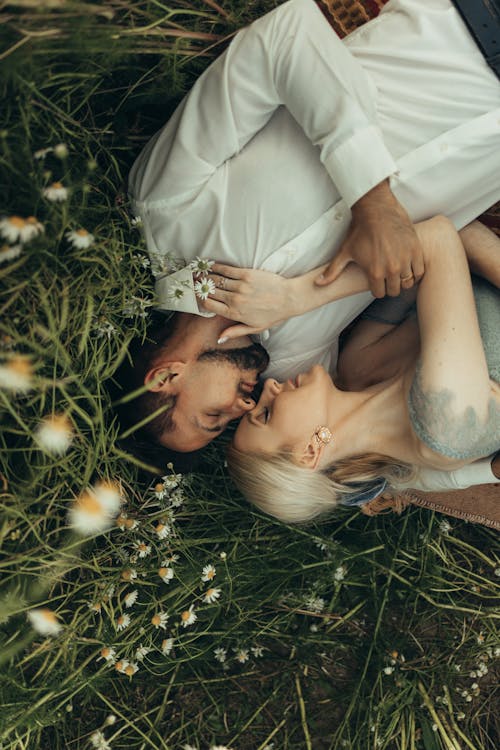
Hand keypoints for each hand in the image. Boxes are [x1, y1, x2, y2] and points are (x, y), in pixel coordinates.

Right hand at [199, 263, 292, 340]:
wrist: (289, 299)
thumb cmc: (273, 315)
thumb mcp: (254, 328)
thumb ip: (235, 332)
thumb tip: (219, 339)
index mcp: (235, 314)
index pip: (210, 306)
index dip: (200, 299)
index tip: (196, 295)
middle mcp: (235, 300)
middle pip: (210, 291)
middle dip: (199, 286)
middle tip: (192, 282)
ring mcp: (240, 286)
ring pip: (216, 280)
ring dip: (204, 276)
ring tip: (197, 273)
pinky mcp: (247, 274)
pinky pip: (226, 269)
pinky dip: (215, 267)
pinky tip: (209, 265)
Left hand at [315, 181, 424, 297]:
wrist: (376, 209)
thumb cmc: (359, 230)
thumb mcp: (345, 251)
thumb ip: (332, 271)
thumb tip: (318, 284)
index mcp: (375, 273)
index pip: (380, 293)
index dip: (377, 288)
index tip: (376, 281)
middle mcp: (392, 269)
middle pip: (395, 290)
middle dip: (390, 285)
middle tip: (387, 276)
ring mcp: (406, 259)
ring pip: (408, 282)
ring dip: (403, 279)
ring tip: (398, 271)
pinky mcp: (416, 250)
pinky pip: (420, 271)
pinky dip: (416, 271)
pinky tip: (409, 266)